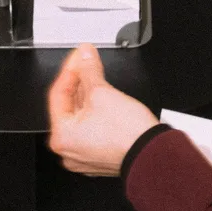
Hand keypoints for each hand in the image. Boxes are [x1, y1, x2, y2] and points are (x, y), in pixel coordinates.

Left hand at [48, 45, 159, 175]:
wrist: (153, 154)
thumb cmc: (128, 135)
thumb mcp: (103, 92)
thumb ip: (90, 70)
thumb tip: (85, 55)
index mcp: (62, 137)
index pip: (59, 94)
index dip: (70, 70)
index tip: (79, 56)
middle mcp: (69, 151)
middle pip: (70, 106)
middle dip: (80, 81)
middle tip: (87, 62)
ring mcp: (85, 155)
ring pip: (82, 116)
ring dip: (89, 94)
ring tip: (97, 75)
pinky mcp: (100, 155)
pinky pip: (92, 127)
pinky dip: (97, 111)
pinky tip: (104, 97)